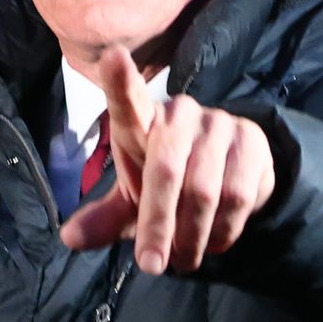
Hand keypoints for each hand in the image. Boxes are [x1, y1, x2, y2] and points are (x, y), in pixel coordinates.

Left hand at [60, 48, 280, 274]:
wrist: (232, 176)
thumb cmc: (170, 183)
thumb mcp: (134, 201)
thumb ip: (105, 218)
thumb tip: (70, 238)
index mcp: (143, 122)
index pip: (129, 100)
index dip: (121, 80)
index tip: (112, 56)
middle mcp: (181, 113)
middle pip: (166, 169)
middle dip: (157, 224)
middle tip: (152, 265)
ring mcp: (220, 124)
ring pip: (203, 191)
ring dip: (192, 238)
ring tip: (184, 260)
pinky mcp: (252, 142)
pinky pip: (237, 197)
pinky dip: (223, 232)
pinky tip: (214, 242)